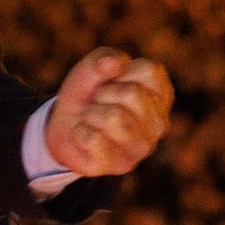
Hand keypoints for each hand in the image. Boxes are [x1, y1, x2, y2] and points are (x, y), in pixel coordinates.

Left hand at [44, 48, 172, 176]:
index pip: (149, 71)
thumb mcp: (91, 68)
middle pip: (131, 94)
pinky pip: (93, 138)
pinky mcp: (122, 165)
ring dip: (91, 113)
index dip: (122, 70)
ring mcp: (143, 147)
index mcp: (160, 93)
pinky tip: (87, 136)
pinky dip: (81, 132)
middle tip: (98, 102)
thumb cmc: (88, 94)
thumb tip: (117, 63)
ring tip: (93, 119)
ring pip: (113, 117)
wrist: (64, 127)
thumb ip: (102, 59)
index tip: (113, 81)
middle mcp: (159, 122)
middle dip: (103, 93)